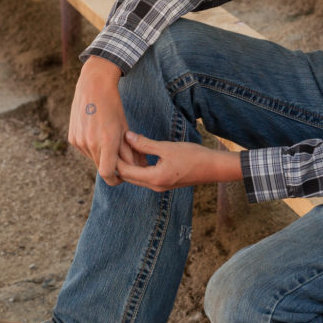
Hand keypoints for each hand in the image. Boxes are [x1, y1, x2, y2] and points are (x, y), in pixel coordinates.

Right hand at [67, 56, 137, 185]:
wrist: (93, 87)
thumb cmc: (114, 107)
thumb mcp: (125, 128)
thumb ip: (130, 150)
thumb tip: (140, 167)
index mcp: (107, 142)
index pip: (108, 174)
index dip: (116, 179)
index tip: (123, 176)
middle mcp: (90, 144)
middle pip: (102, 167)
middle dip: (112, 166)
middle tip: (122, 157)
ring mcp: (79, 141)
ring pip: (93, 159)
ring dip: (102, 156)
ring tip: (109, 141)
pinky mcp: (72, 138)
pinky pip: (85, 150)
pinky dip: (93, 148)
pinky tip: (98, 134)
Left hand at [116, 131, 241, 190]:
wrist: (213, 167)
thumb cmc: (194, 156)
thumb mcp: (167, 147)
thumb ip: (146, 143)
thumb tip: (127, 136)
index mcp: (154, 178)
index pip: (126, 171)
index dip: (115, 159)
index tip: (108, 145)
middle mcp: (155, 186)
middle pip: (128, 176)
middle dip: (118, 163)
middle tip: (110, 146)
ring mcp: (160, 186)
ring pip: (136, 177)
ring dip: (128, 165)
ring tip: (121, 148)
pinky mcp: (164, 182)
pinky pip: (145, 176)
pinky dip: (138, 166)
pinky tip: (137, 154)